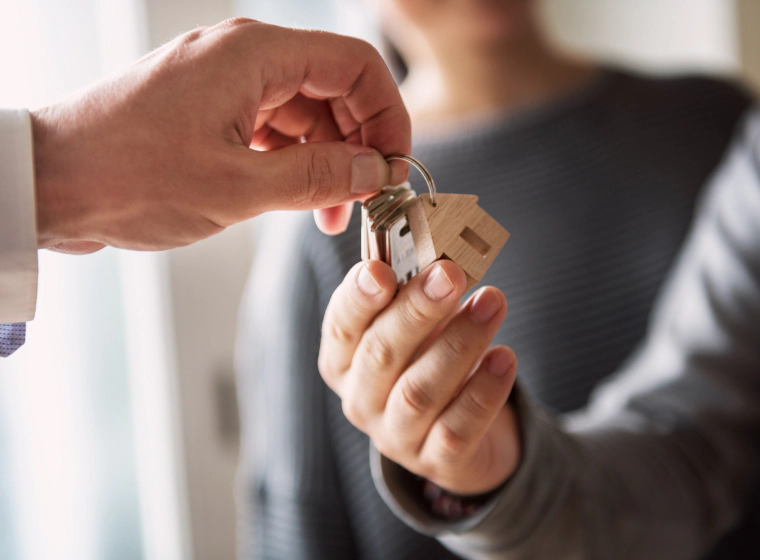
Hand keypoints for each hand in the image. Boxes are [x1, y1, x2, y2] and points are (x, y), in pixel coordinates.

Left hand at [31, 19, 410, 253]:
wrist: (51, 184)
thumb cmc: (127, 176)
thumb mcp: (237, 187)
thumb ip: (317, 178)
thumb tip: (374, 172)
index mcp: (254, 55)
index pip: (355, 67)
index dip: (387, 117)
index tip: (395, 168)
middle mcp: (244, 59)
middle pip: (333, 90)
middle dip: (358, 147)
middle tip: (368, 200)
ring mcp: (226, 84)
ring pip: (304, 115)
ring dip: (326, 164)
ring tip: (332, 215)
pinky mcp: (211, 111)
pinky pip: (272, 131)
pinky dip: (293, 165)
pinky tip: (299, 202)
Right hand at [319, 260, 519, 494]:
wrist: (458, 434)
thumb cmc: (427, 363)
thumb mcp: (414, 328)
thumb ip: (417, 295)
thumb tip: (444, 256)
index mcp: (344, 360)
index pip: (341, 326)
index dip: (358, 298)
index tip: (381, 270)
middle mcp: (361, 399)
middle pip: (381, 355)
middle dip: (417, 310)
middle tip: (450, 273)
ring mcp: (396, 435)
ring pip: (421, 391)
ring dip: (459, 342)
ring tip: (492, 302)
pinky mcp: (436, 461)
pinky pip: (458, 428)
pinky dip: (483, 390)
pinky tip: (504, 357)